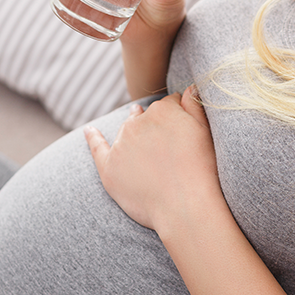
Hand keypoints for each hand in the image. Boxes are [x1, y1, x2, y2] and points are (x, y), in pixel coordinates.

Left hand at [83, 88, 222, 234]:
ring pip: (127, 131)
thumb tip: (189, 87)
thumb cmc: (201, 170)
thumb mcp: (205, 129)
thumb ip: (194, 103)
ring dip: (133, 133)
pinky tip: (89, 131)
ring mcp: (121, 144)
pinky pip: (97, 147)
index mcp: (162, 110)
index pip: (168, 104)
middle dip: (154, 125)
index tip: (183, 130)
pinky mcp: (109, 168)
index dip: (178, 116)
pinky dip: (92, 137)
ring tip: (143, 147)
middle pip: (145, 117)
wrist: (185, 207)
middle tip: (167, 144)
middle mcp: (137, 122)